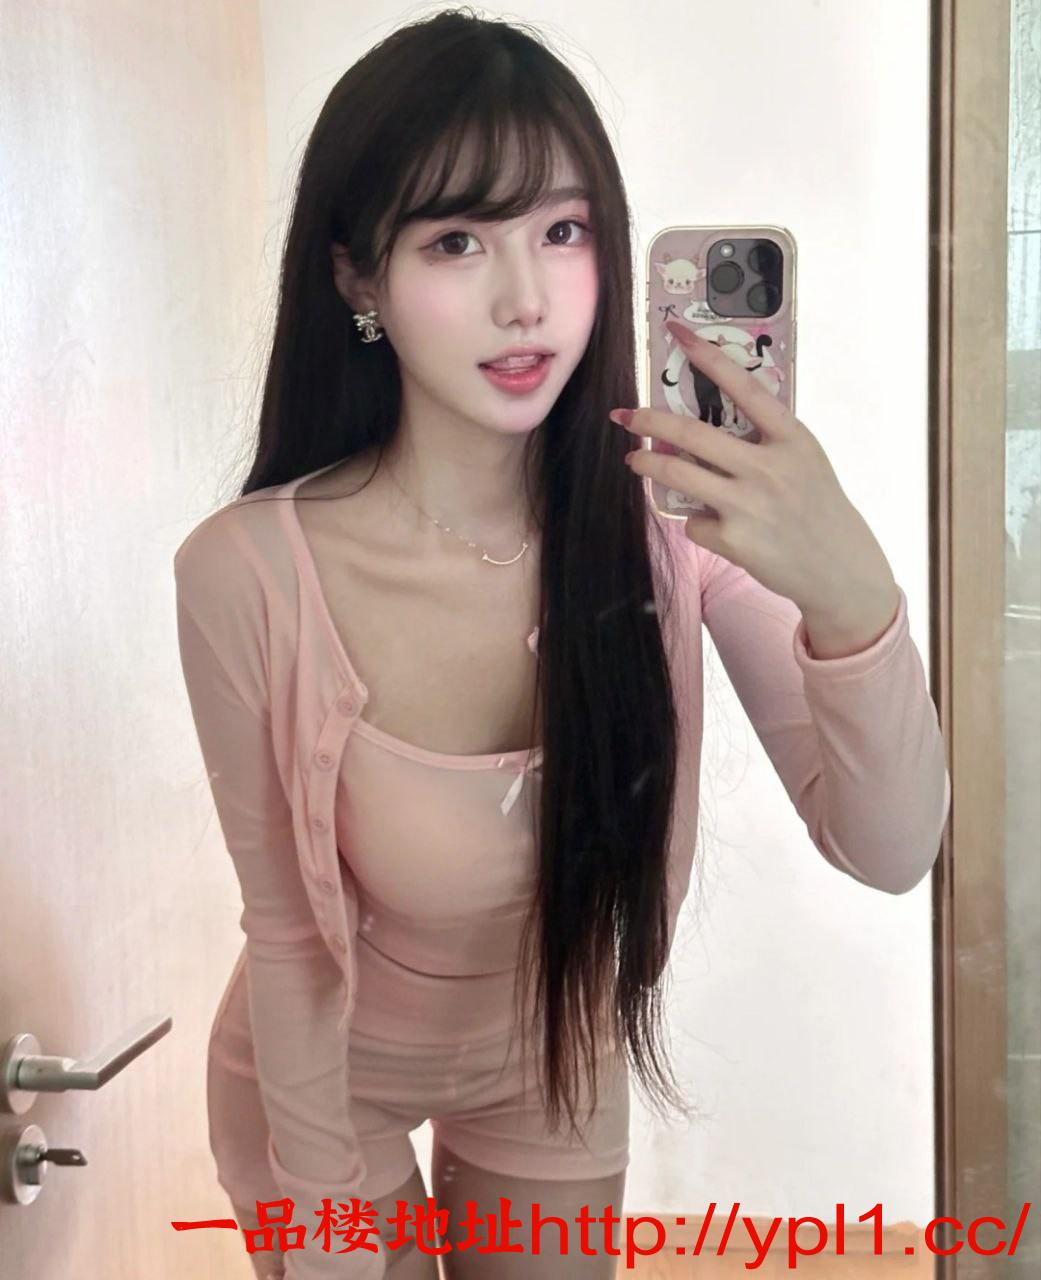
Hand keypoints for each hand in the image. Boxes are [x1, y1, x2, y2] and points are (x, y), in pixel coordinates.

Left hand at [610, 319, 897, 618]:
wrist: (838, 568)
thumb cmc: (815, 508)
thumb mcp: (803, 461)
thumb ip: (765, 441)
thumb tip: (702, 430)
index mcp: (792, 438)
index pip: (744, 387)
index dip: (708, 358)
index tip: (678, 333)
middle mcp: (770, 467)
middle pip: (694, 433)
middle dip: (649, 420)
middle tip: (625, 415)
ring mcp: (749, 504)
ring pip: (678, 473)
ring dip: (648, 464)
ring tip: (635, 460)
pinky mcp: (734, 539)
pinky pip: (694, 520)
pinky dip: (697, 520)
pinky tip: (718, 527)